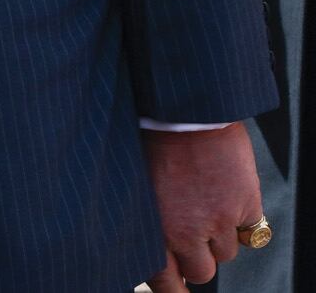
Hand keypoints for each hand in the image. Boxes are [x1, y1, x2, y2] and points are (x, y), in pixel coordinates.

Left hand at [141, 124, 264, 290]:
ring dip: (218, 236)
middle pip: (202, 272)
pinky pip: (248, 231)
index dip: (174, 289)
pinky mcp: (245, 207)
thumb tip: (160, 243)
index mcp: (152, 227)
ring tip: (206, 202)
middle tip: (194, 236)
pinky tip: (225, 192)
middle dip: (198, 258)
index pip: (165, 279)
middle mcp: (185, 232)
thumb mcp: (137, 183)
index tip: (177, 290)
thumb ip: (149, 217)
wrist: (185, 111)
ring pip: (225, 253)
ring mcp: (218, 222)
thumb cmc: (151, 139)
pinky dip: (240, 218)